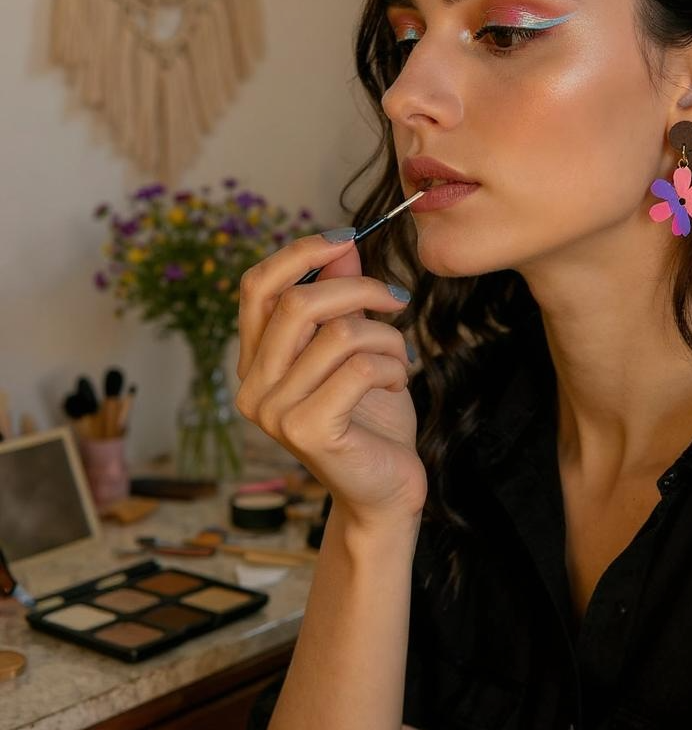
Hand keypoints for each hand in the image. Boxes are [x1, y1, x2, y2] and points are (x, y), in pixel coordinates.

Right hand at [235, 233, 426, 527]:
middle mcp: (252, 386)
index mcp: (256, 361)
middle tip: (397, 299)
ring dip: (387, 337)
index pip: (257, 286)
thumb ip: (343, 298)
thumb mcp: (358, 346)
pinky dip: (392, 365)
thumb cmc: (372, 418)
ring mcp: (274, 412)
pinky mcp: (307, 430)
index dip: (300, 253)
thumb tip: (342, 244)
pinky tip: (398, 382)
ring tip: (400, 358)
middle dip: (360, 289)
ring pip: (339, 334)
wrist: (387, 489)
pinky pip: (359, 368)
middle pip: (297, 302)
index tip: (347, 239)